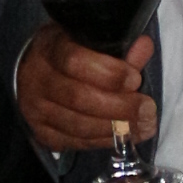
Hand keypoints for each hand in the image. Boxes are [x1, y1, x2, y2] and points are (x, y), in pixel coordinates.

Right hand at [17, 23, 156, 157]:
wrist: (34, 73)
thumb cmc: (69, 53)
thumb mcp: (89, 41)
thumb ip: (118, 46)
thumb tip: (144, 46)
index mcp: (49, 48)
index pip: (74, 61)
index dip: (108, 73)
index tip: (135, 79)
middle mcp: (37, 79)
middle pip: (78, 97)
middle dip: (120, 106)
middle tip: (148, 109)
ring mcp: (36, 110)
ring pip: (78, 125)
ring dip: (116, 128)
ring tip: (145, 126)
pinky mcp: (42, 133)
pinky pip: (76, 142)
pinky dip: (104, 141)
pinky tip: (125, 136)